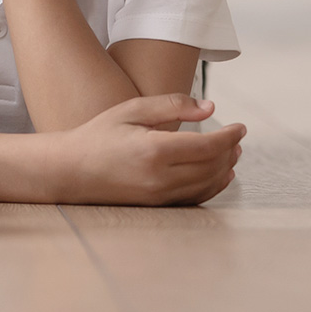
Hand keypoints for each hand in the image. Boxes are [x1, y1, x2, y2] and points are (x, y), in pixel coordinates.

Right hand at [56, 94, 243, 205]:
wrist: (69, 170)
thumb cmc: (98, 135)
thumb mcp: (131, 110)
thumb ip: (172, 105)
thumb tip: (209, 108)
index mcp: (154, 150)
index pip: (208, 145)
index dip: (230, 136)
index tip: (241, 127)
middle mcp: (160, 177)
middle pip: (212, 166)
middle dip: (230, 151)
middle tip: (237, 138)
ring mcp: (158, 195)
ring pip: (207, 185)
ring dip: (225, 169)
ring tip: (232, 154)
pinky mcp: (156, 205)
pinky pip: (194, 198)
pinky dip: (212, 187)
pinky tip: (219, 175)